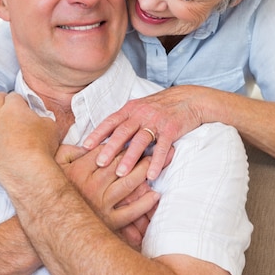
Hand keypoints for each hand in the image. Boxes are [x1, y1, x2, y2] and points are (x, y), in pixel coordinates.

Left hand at [0, 84, 61, 183]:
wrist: (28, 172)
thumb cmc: (42, 149)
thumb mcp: (50, 126)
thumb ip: (42, 119)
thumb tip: (40, 119)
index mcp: (14, 108)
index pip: (15, 97)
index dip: (20, 102)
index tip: (24, 109)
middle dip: (0, 98)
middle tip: (4, 102)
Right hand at [55, 144, 159, 248]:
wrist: (51, 224)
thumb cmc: (55, 189)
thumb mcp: (57, 165)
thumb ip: (71, 150)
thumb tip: (90, 143)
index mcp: (80, 170)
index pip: (107, 151)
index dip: (122, 142)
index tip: (134, 136)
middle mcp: (92, 186)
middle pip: (121, 164)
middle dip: (139, 153)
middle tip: (153, 143)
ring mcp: (102, 204)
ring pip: (128, 184)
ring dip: (145, 173)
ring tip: (158, 164)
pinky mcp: (109, 222)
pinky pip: (130, 212)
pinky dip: (144, 204)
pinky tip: (155, 195)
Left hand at [83, 85, 201, 179]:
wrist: (190, 99)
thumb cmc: (161, 106)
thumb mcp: (141, 107)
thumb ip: (125, 119)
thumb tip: (105, 136)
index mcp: (132, 108)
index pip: (111, 121)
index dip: (98, 133)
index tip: (85, 146)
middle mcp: (142, 113)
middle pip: (123, 132)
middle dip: (110, 148)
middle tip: (99, 163)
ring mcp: (157, 121)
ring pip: (140, 140)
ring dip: (130, 158)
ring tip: (121, 173)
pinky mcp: (172, 129)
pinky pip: (162, 147)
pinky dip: (156, 162)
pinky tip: (151, 175)